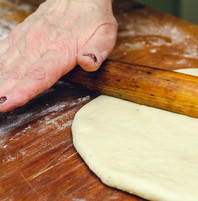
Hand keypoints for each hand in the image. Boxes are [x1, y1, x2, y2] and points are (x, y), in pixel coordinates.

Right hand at [0, 0, 117, 111]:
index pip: (39, 74)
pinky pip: (2, 52)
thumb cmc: (93, 18)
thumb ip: (99, 50)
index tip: (7, 103)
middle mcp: (39, 43)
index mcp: (61, 48)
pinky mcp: (20, 34)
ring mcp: (27, 38)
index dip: (23, 91)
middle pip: (17, 73)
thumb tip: (88, 62)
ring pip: (6, 64)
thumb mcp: (106, 33)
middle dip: (3, 91)